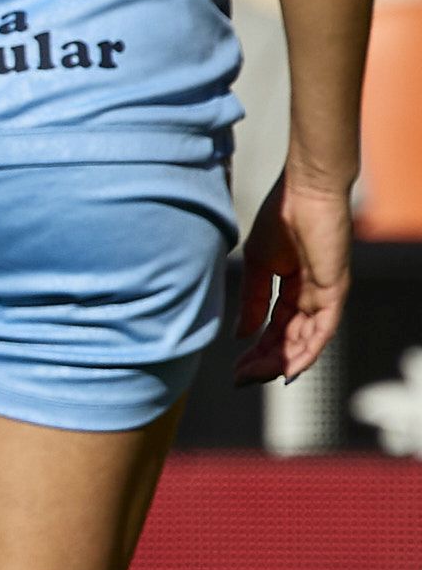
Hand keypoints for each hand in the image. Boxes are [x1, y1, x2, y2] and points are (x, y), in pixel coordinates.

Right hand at [235, 165, 353, 385]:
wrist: (305, 190)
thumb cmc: (281, 216)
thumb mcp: (257, 264)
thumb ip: (252, 300)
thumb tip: (241, 334)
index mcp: (294, 288)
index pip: (275, 328)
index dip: (256, 350)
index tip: (234, 369)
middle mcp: (313, 296)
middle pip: (290, 340)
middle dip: (265, 362)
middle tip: (241, 379)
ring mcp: (326, 294)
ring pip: (306, 340)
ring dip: (282, 362)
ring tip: (256, 376)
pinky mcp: (335, 289)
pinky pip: (323, 329)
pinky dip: (307, 351)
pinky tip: (289, 368)